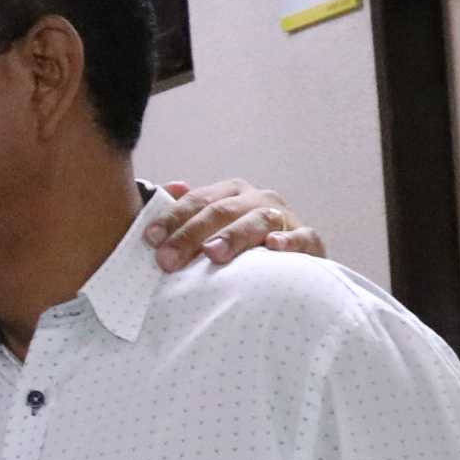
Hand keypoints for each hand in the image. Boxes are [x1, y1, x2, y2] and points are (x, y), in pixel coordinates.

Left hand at [147, 179, 327, 269]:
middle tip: (168, 260)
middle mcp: (257, 199)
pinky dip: (289, 241)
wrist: (289, 271)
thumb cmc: (241, 250)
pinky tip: (273, 247)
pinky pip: (302, 237)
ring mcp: (284, 218)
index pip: (197, 201)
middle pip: (222, 210)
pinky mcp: (309, 240)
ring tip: (213, 254)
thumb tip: (170, 188)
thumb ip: (189, 212)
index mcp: (231, 194)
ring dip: (234, 236)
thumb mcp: (212, 230)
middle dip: (192, 234)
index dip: (172, 219)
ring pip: (258, 219)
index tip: (150, 239)